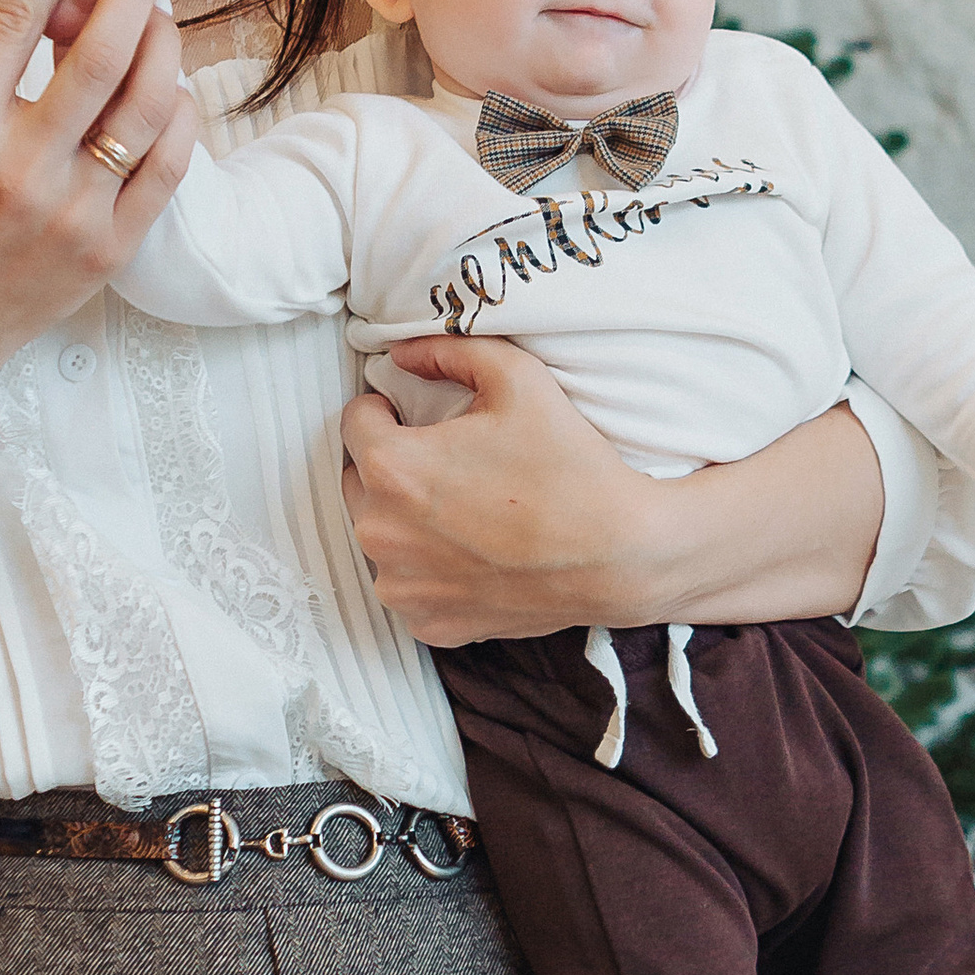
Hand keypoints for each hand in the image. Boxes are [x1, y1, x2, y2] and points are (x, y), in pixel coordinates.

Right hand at [0, 0, 193, 395]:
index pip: (17, 16)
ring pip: (147, 101)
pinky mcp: (111, 248)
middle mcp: (19, 170)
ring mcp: (74, 213)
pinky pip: (169, 163)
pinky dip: (176, 111)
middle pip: (100, 49)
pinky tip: (169, 82)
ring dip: (163, 37)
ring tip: (162, 3)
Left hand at [340, 338, 659, 645]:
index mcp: (391, 469)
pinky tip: (475, 554)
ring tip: (465, 511)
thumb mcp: (516, 378)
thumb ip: (448, 351)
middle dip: (393, 467)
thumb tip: (403, 353)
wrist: (619, 555)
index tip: (411, 414)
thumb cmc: (570, 468)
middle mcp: (381, 534)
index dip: (384, 409)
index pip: (355, 422)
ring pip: (383, 538)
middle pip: (360, 482)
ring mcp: (402, 587)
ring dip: (407, 521)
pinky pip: (412, 586)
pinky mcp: (429, 623)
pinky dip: (432, 571)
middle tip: (448, 463)